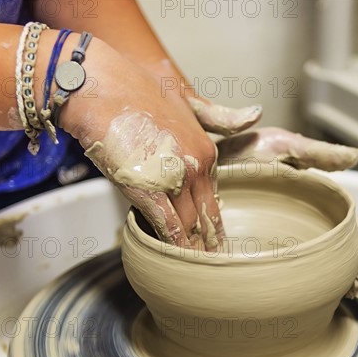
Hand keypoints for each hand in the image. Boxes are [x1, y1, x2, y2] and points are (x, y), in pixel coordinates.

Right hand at [61, 40, 235, 249]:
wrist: (99, 88)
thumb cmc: (136, 91)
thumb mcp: (186, 100)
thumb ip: (219, 116)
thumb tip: (257, 113)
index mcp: (206, 152)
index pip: (212, 197)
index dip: (213, 222)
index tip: (216, 240)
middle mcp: (196, 168)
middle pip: (205, 215)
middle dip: (211, 242)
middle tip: (215, 264)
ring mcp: (174, 180)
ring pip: (189, 225)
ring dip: (194, 248)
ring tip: (198, 268)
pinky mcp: (149, 190)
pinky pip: (168, 226)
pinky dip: (174, 245)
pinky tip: (178, 259)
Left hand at [212, 127, 357, 296]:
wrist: (202, 170)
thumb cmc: (243, 155)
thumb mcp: (281, 147)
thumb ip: (317, 154)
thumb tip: (356, 157)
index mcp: (317, 203)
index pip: (351, 225)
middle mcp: (307, 226)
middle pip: (345, 251)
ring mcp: (289, 244)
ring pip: (326, 267)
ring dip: (346, 280)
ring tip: (356, 291)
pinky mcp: (266, 258)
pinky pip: (295, 277)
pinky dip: (315, 288)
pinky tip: (329, 297)